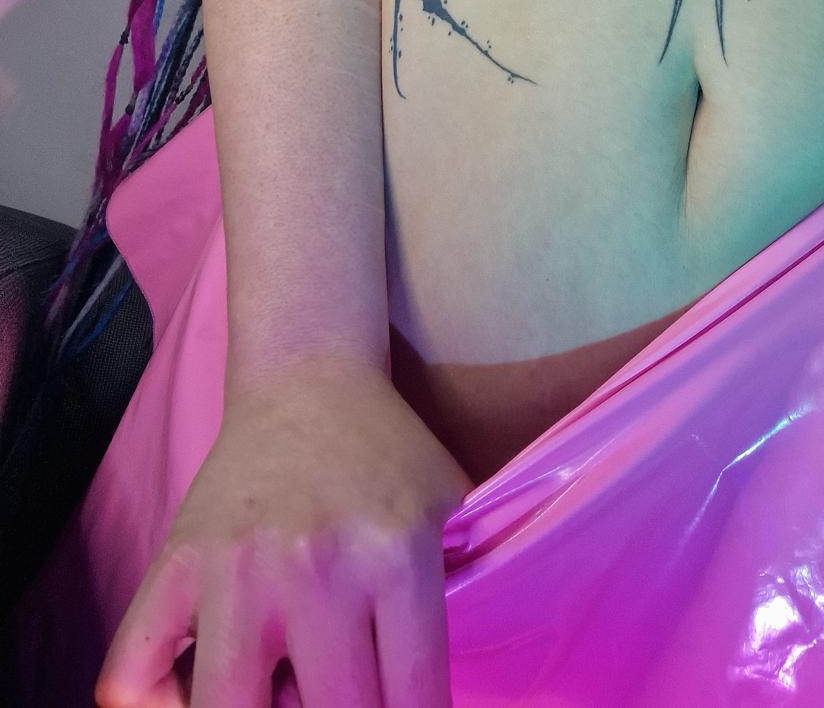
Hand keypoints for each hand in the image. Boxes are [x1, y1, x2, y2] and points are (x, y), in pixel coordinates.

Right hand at [93, 355, 474, 706]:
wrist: (307, 377)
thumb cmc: (386, 451)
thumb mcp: (452, 506)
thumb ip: (463, 595)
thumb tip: (439, 696)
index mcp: (396, 557)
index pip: (413, 703)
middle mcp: (315, 568)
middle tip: (343, 693)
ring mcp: (235, 570)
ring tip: (277, 693)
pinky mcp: (174, 563)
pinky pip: (132, 676)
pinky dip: (158, 705)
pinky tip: (198, 691)